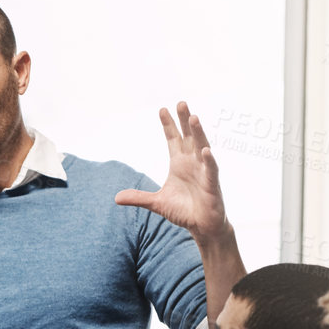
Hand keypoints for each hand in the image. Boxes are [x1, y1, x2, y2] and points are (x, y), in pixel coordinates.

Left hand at [114, 102, 228, 240]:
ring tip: (193, 117)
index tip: (162, 108)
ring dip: (198, 133)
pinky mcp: (212, 184)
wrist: (201, 226)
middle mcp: (192, 163)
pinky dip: (208, 160)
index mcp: (179, 164)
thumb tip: (116, 198)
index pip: (173, 140)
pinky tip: (205, 150)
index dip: (168, 125)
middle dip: (184, 120)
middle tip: (180, 102)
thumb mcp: (157, 203)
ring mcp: (203, 172)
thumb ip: (139, 197)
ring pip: (201, 147)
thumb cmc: (183, 210)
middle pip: (188, 137)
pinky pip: (211, 170)